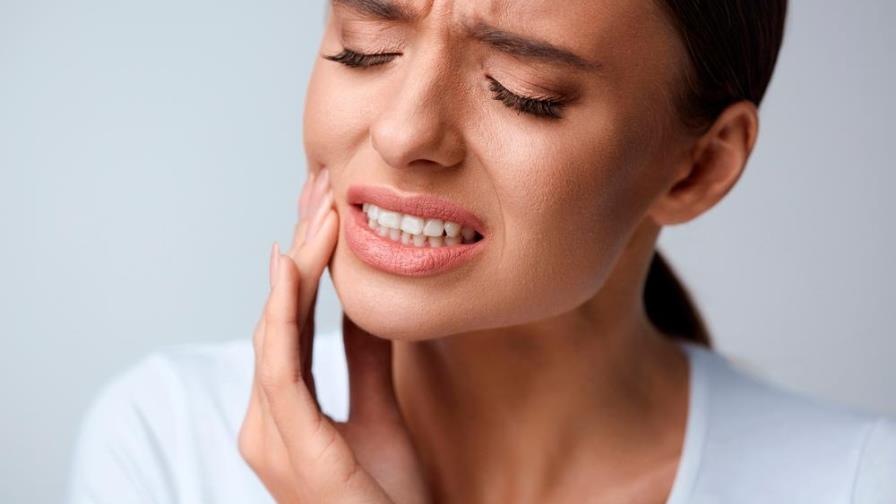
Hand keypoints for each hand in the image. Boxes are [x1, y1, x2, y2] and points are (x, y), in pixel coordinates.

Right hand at [238, 169, 430, 503]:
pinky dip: (283, 311)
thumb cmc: (385, 497)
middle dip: (300, 248)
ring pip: (275, 329)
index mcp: (284, 411)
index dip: (305, 263)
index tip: (326, 208)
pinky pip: (281, 366)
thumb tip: (365, 303)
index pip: (289, 320)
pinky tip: (292, 263)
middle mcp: (266, 418)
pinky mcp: (291, 446)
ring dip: (297, 265)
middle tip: (320, 185)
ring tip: (319, 207)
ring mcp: (271, 433)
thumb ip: (363, 361)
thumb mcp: (378, 412)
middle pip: (278, 314)